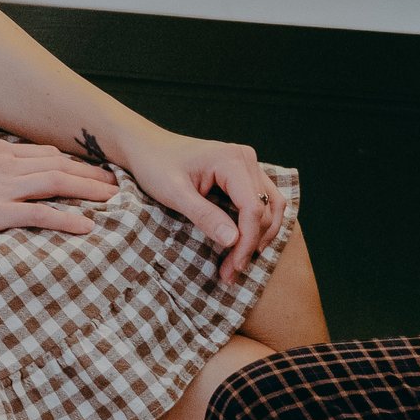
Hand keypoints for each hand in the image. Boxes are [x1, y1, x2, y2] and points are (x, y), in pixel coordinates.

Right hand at [0, 141, 119, 239]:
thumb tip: (9, 171)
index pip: (47, 153)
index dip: (75, 162)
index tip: (94, 171)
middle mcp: (3, 164)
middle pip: (59, 165)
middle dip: (91, 174)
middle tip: (116, 184)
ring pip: (56, 183)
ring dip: (89, 191)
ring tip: (112, 200)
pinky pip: (38, 214)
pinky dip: (66, 218)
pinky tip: (86, 226)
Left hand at [111, 125, 282, 287]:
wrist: (147, 146)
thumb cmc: (156, 165)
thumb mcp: (174, 193)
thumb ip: (205, 216)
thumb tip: (234, 241)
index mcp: (231, 160)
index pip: (253, 208)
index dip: (246, 242)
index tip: (232, 269)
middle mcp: (246, 158)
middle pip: (265, 210)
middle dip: (251, 244)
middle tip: (231, 272)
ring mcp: (248, 164)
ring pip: (272, 206)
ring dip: (261, 236)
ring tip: (239, 262)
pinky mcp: (244, 173)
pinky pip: (264, 201)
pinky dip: (258, 224)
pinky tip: (243, 243)